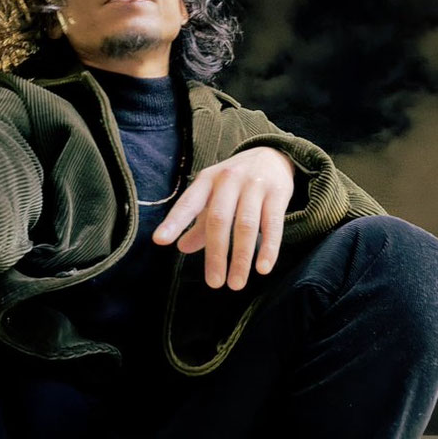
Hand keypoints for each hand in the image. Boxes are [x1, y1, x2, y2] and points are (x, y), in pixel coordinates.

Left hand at [151, 146, 294, 289]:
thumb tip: (182, 248)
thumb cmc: (237, 182)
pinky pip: (272, 224)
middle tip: (214, 283)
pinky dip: (268, 248)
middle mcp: (229, 179)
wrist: (273, 155)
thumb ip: (200, 223)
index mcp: (207, 180)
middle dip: (216, 254)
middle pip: (218, 220)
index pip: (188, 203)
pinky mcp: (277, 192)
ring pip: (245, 225)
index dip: (174, 222)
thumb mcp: (214, 195)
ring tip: (237, 283)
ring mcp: (254, 185)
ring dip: (241, 258)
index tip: (160, 241)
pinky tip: (263, 268)